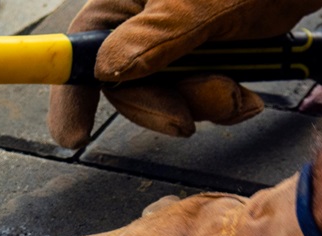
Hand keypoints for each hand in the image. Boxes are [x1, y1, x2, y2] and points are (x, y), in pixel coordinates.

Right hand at [49, 0, 321, 147]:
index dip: (71, 94)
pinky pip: (201, 98)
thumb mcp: (206, 3)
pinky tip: (249, 96)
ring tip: (237, 93)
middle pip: (127, 83)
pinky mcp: (210, 57)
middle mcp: (146, 19)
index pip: (82, 44)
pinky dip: (225, 106)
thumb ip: (159, 35)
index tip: (73, 136)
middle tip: (188, 122)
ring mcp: (179, 41)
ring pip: (168, 96)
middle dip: (161, 108)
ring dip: (203, 107)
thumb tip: (107, 69)